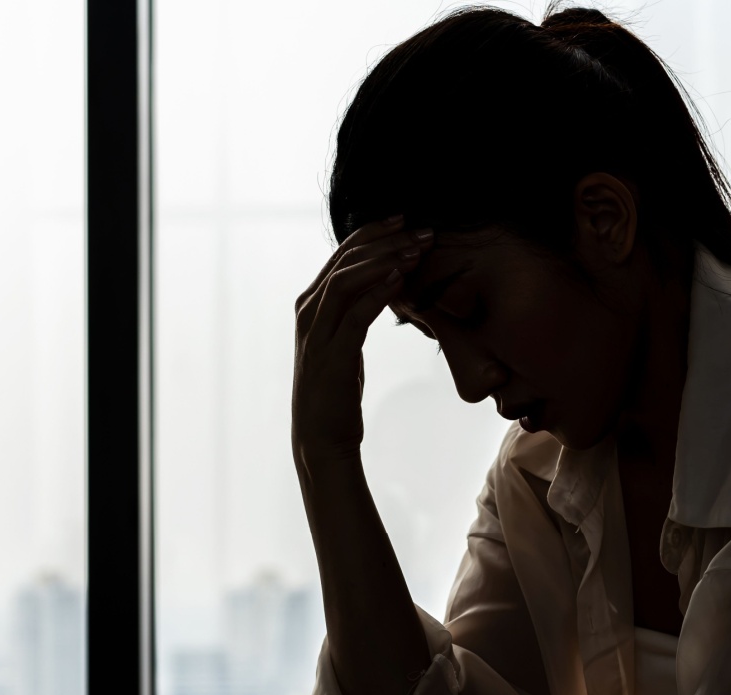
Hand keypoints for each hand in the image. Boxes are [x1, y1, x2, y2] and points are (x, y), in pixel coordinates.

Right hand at [292, 216, 432, 460]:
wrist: (321, 437)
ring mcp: (316, 332)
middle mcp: (308, 311)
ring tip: (416, 251)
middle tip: (421, 231)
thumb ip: (357, 310)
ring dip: (384, 260)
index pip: (343, 254)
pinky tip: (402, 279)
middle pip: (345, 259)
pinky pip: (354, 314)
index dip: (375, 233)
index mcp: (312, 304)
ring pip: (346, 279)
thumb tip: (387, 284)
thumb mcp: (346, 341)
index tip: (407, 221)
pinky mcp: (330, 354)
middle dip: (386, 240)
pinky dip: (378, 292)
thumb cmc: (337, 392)